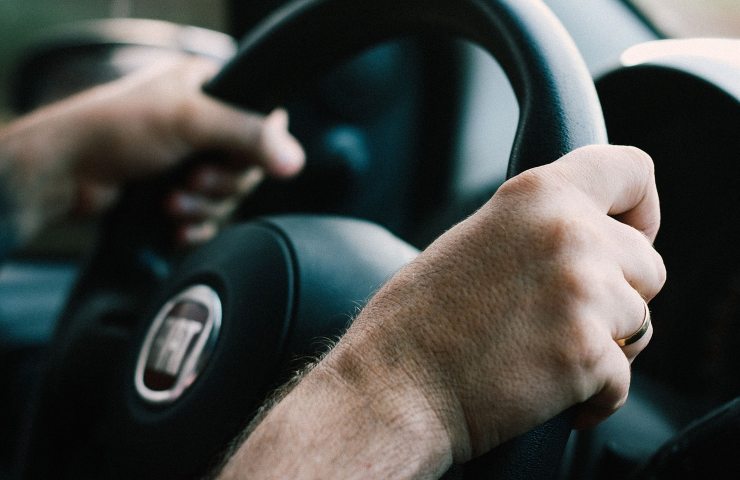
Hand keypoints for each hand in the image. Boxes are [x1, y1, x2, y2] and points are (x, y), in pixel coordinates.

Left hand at [0, 56, 304, 246]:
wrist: (66, 173)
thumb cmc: (116, 130)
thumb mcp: (190, 121)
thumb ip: (247, 135)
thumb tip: (294, 159)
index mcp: (208, 90)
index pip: (262, 122)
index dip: (255, 149)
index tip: (232, 159)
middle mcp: (202, 124)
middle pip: (247, 167)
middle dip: (220, 184)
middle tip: (193, 179)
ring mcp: (189, 160)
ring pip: (227, 197)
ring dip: (203, 207)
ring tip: (172, 202)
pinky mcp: (177, 192)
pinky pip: (209, 218)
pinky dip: (196, 225)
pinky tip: (177, 226)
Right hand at [218, 145, 665, 478]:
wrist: (392, 386)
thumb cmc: (418, 321)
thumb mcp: (478, 239)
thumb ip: (539, 229)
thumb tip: (590, 244)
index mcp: (537, 195)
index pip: (632, 170)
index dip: (641, 208)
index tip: (631, 236)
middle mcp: (568, 233)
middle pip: (649, 264)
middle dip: (619, 295)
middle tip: (568, 318)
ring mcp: (582, 293)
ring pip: (641, 322)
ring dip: (607, 344)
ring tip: (548, 354)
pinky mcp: (587, 355)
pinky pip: (623, 379)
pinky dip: (594, 394)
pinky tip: (551, 392)